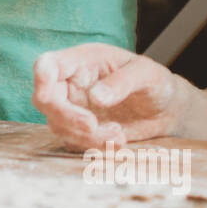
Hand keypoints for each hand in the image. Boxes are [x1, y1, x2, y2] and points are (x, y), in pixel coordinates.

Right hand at [32, 44, 190, 150]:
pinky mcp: (79, 129)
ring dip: (86, 136)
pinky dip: (93, 146)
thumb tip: (96, 97)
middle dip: (67, 116)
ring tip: (118, 134)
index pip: (48, 64)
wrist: (165, 110)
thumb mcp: (146, 74)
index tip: (48, 95)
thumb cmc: (155, 82)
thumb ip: (122, 82)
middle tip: (93, 125)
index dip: (41, 77)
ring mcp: (73, 107)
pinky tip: (117, 142)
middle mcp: (71, 82)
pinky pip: (73, 141)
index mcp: (82, 61)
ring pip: (58, 125)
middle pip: (45, 99)